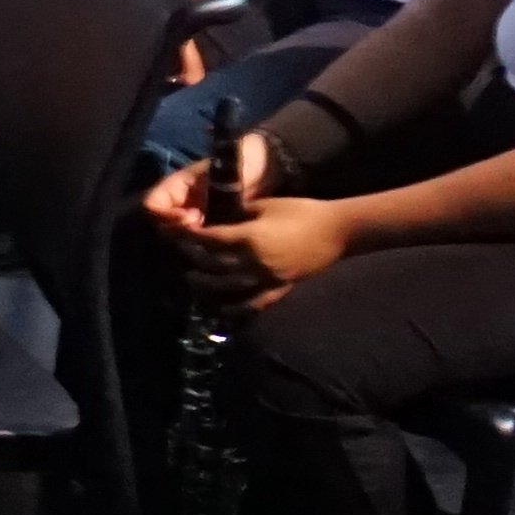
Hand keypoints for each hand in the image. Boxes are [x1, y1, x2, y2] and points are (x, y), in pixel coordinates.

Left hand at [142, 140, 345, 298]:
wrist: (336, 231)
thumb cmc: (301, 211)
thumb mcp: (265, 205)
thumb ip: (239, 214)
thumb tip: (218, 219)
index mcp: (249, 237)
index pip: (211, 239)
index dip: (191, 236)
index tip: (179, 232)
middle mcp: (254, 262)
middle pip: (214, 265)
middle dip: (194, 259)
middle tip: (181, 253)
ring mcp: (268, 278)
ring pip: (228, 286)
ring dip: (207, 285)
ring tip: (191, 280)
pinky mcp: (280, 288)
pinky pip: (254, 303)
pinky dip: (236, 307)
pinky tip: (221, 308)